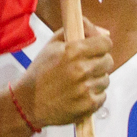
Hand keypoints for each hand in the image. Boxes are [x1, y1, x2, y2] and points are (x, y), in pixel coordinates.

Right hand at [20, 11, 112, 130]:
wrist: (28, 104)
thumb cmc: (39, 73)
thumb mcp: (52, 45)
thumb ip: (77, 31)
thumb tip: (104, 32)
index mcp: (73, 51)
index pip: (106, 43)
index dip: (101, 46)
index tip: (95, 50)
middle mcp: (82, 69)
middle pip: (108, 61)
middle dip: (98, 63)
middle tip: (85, 68)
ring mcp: (86, 88)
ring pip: (105, 79)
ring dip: (95, 81)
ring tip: (78, 84)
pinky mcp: (89, 105)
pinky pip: (102, 96)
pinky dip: (93, 96)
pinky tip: (78, 95)